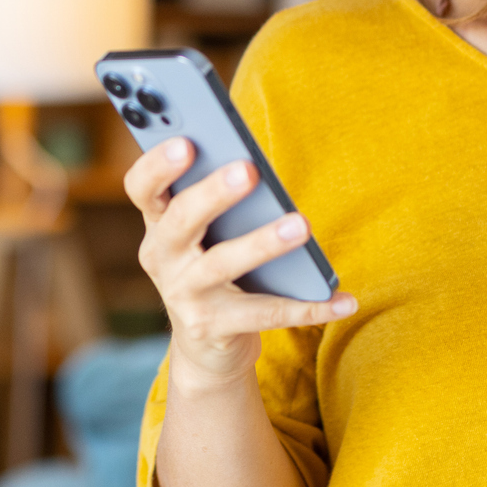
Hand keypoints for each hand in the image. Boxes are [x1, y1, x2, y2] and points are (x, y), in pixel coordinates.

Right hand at [126, 138, 355, 392]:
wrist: (206, 345)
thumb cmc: (210, 268)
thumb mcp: (201, 235)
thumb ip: (213, 200)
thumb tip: (252, 164)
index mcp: (158, 224)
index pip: (142, 188)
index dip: (158, 165)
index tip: (186, 141)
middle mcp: (162, 258)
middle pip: (182, 220)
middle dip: (213, 193)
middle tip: (248, 170)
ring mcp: (184, 295)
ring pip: (222, 264)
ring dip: (263, 243)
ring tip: (301, 224)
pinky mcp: (212, 328)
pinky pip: (266, 313)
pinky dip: (309, 308)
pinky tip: (344, 301)